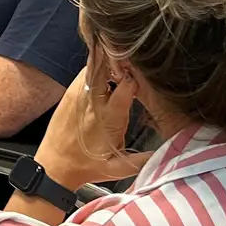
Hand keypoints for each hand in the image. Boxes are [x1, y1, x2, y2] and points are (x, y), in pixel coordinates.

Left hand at [32, 67, 152, 192]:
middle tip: (131, 56)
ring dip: (108, 60)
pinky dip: (96, 66)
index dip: (137, 75)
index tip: (145, 74)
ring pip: (94, 65)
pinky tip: (106, 70)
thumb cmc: (87, 167)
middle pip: (106, 66)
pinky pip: (84, 71)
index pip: (127, 85)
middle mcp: (93, 102)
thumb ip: (144, 160)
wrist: (54, 166)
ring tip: (121, 61)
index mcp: (109, 118)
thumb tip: (170, 151)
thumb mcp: (119, 168)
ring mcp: (78, 95)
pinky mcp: (69, 93)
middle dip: (120, 58)